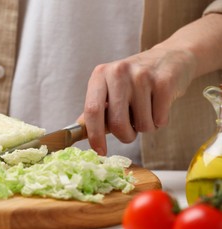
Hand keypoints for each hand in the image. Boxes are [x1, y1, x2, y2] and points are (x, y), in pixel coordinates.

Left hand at [82, 46, 196, 154]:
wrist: (169, 58)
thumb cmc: (134, 80)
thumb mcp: (110, 88)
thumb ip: (96, 109)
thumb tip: (78, 130)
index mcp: (100, 75)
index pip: (92, 111)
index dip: (95, 136)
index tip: (100, 151)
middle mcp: (118, 72)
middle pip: (117, 124)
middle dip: (125, 136)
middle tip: (130, 131)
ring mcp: (142, 76)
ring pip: (142, 125)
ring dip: (145, 127)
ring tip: (147, 110)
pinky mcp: (164, 82)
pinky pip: (160, 120)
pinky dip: (160, 121)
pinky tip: (159, 105)